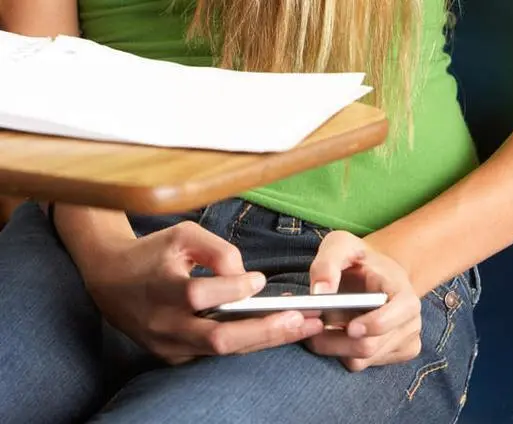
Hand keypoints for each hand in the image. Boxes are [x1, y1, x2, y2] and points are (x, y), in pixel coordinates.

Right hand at [83, 221, 323, 364]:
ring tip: (302, 328)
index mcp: (160, 290)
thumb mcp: (183, 235)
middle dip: (265, 331)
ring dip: (266, 340)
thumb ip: (219, 252)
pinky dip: (247, 342)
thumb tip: (250, 280)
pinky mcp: (174, 356)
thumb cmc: (152, 253)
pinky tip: (276, 331)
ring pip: (224, 351)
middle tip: (301, 320)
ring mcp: (168, 346)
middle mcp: (163, 325)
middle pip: (219, 339)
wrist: (109, 279)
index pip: (201, 295)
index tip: (259, 280)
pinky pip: (217, 352)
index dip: (234, 288)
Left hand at [305, 231, 421, 371]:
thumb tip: (319, 293)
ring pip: (362, 360)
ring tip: (324, 326)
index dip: (372, 325)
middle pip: (370, 346)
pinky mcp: (396, 354)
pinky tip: (340, 335)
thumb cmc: (358, 260)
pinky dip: (344, 354)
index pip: (394, 318)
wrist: (375, 274)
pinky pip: (362, 366)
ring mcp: (406, 340)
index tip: (349, 326)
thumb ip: (327, 264)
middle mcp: (411, 321)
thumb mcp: (340, 246)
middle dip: (336, 341)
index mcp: (404, 294)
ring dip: (335, 347)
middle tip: (313, 328)